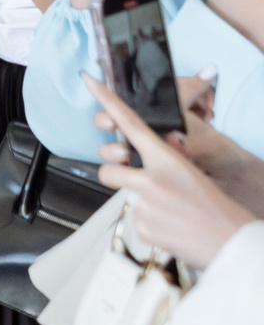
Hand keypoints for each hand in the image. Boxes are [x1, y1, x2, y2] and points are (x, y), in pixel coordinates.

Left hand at [85, 78, 262, 268]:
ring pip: (126, 198)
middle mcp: (152, 179)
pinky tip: (172, 227)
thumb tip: (152, 153)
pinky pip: (136, 221)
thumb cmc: (216, 208)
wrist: (234, 243)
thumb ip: (166, 160)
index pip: (131, 123)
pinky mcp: (141, 227)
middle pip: (108, 169)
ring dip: (141, 202)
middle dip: (115, 174)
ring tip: (170, 211)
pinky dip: (151, 224)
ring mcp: (145, 204)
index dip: (107, 101)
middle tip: (132, 179)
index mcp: (167, 159)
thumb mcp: (192, 174)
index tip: (89, 81)